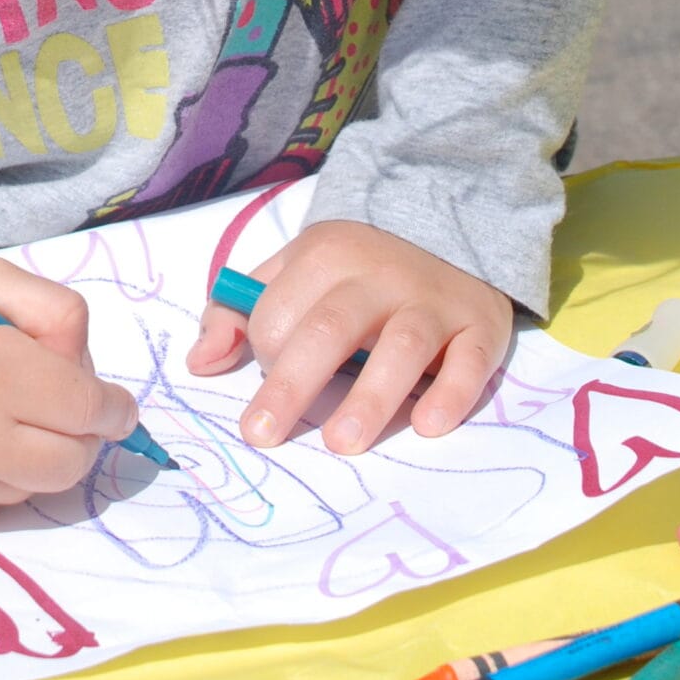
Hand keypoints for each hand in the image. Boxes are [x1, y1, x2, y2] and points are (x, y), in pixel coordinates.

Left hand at [186, 218, 511, 455]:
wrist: (451, 235)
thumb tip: (199, 363)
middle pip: (330, 328)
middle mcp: (380, 274)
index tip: (272, 378)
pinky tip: (430, 425)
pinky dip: (451, 392)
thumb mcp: (292, 272)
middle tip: (263, 436)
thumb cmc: (356, 274)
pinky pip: (470, 360)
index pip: (279, 313)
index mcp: (325, 255)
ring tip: (343, 443)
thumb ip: (238, 313)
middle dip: (293, 383)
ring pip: (402, 345)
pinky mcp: (480, 325)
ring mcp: (433, 300)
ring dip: (371, 396)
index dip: (266, 354)